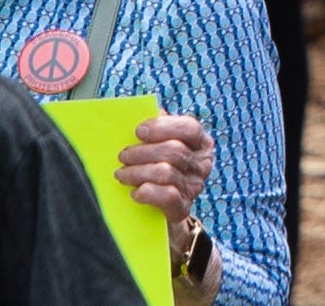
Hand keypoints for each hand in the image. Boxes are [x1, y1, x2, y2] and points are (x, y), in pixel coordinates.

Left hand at [116, 110, 213, 234]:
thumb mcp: (158, 148)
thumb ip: (157, 130)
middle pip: (174, 150)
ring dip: (137, 172)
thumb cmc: (154, 171)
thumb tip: (147, 112)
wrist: (157, 211)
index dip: (163, 127)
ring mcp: (195, 186)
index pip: (189, 128)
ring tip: (121, 175)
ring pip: (166, 172)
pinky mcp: (183, 208)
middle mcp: (202, 164)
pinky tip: (134, 192)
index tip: (138, 131)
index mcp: (200, 143)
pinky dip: (147, 192)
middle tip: (122, 156)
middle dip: (142, 152)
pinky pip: (167, 196)